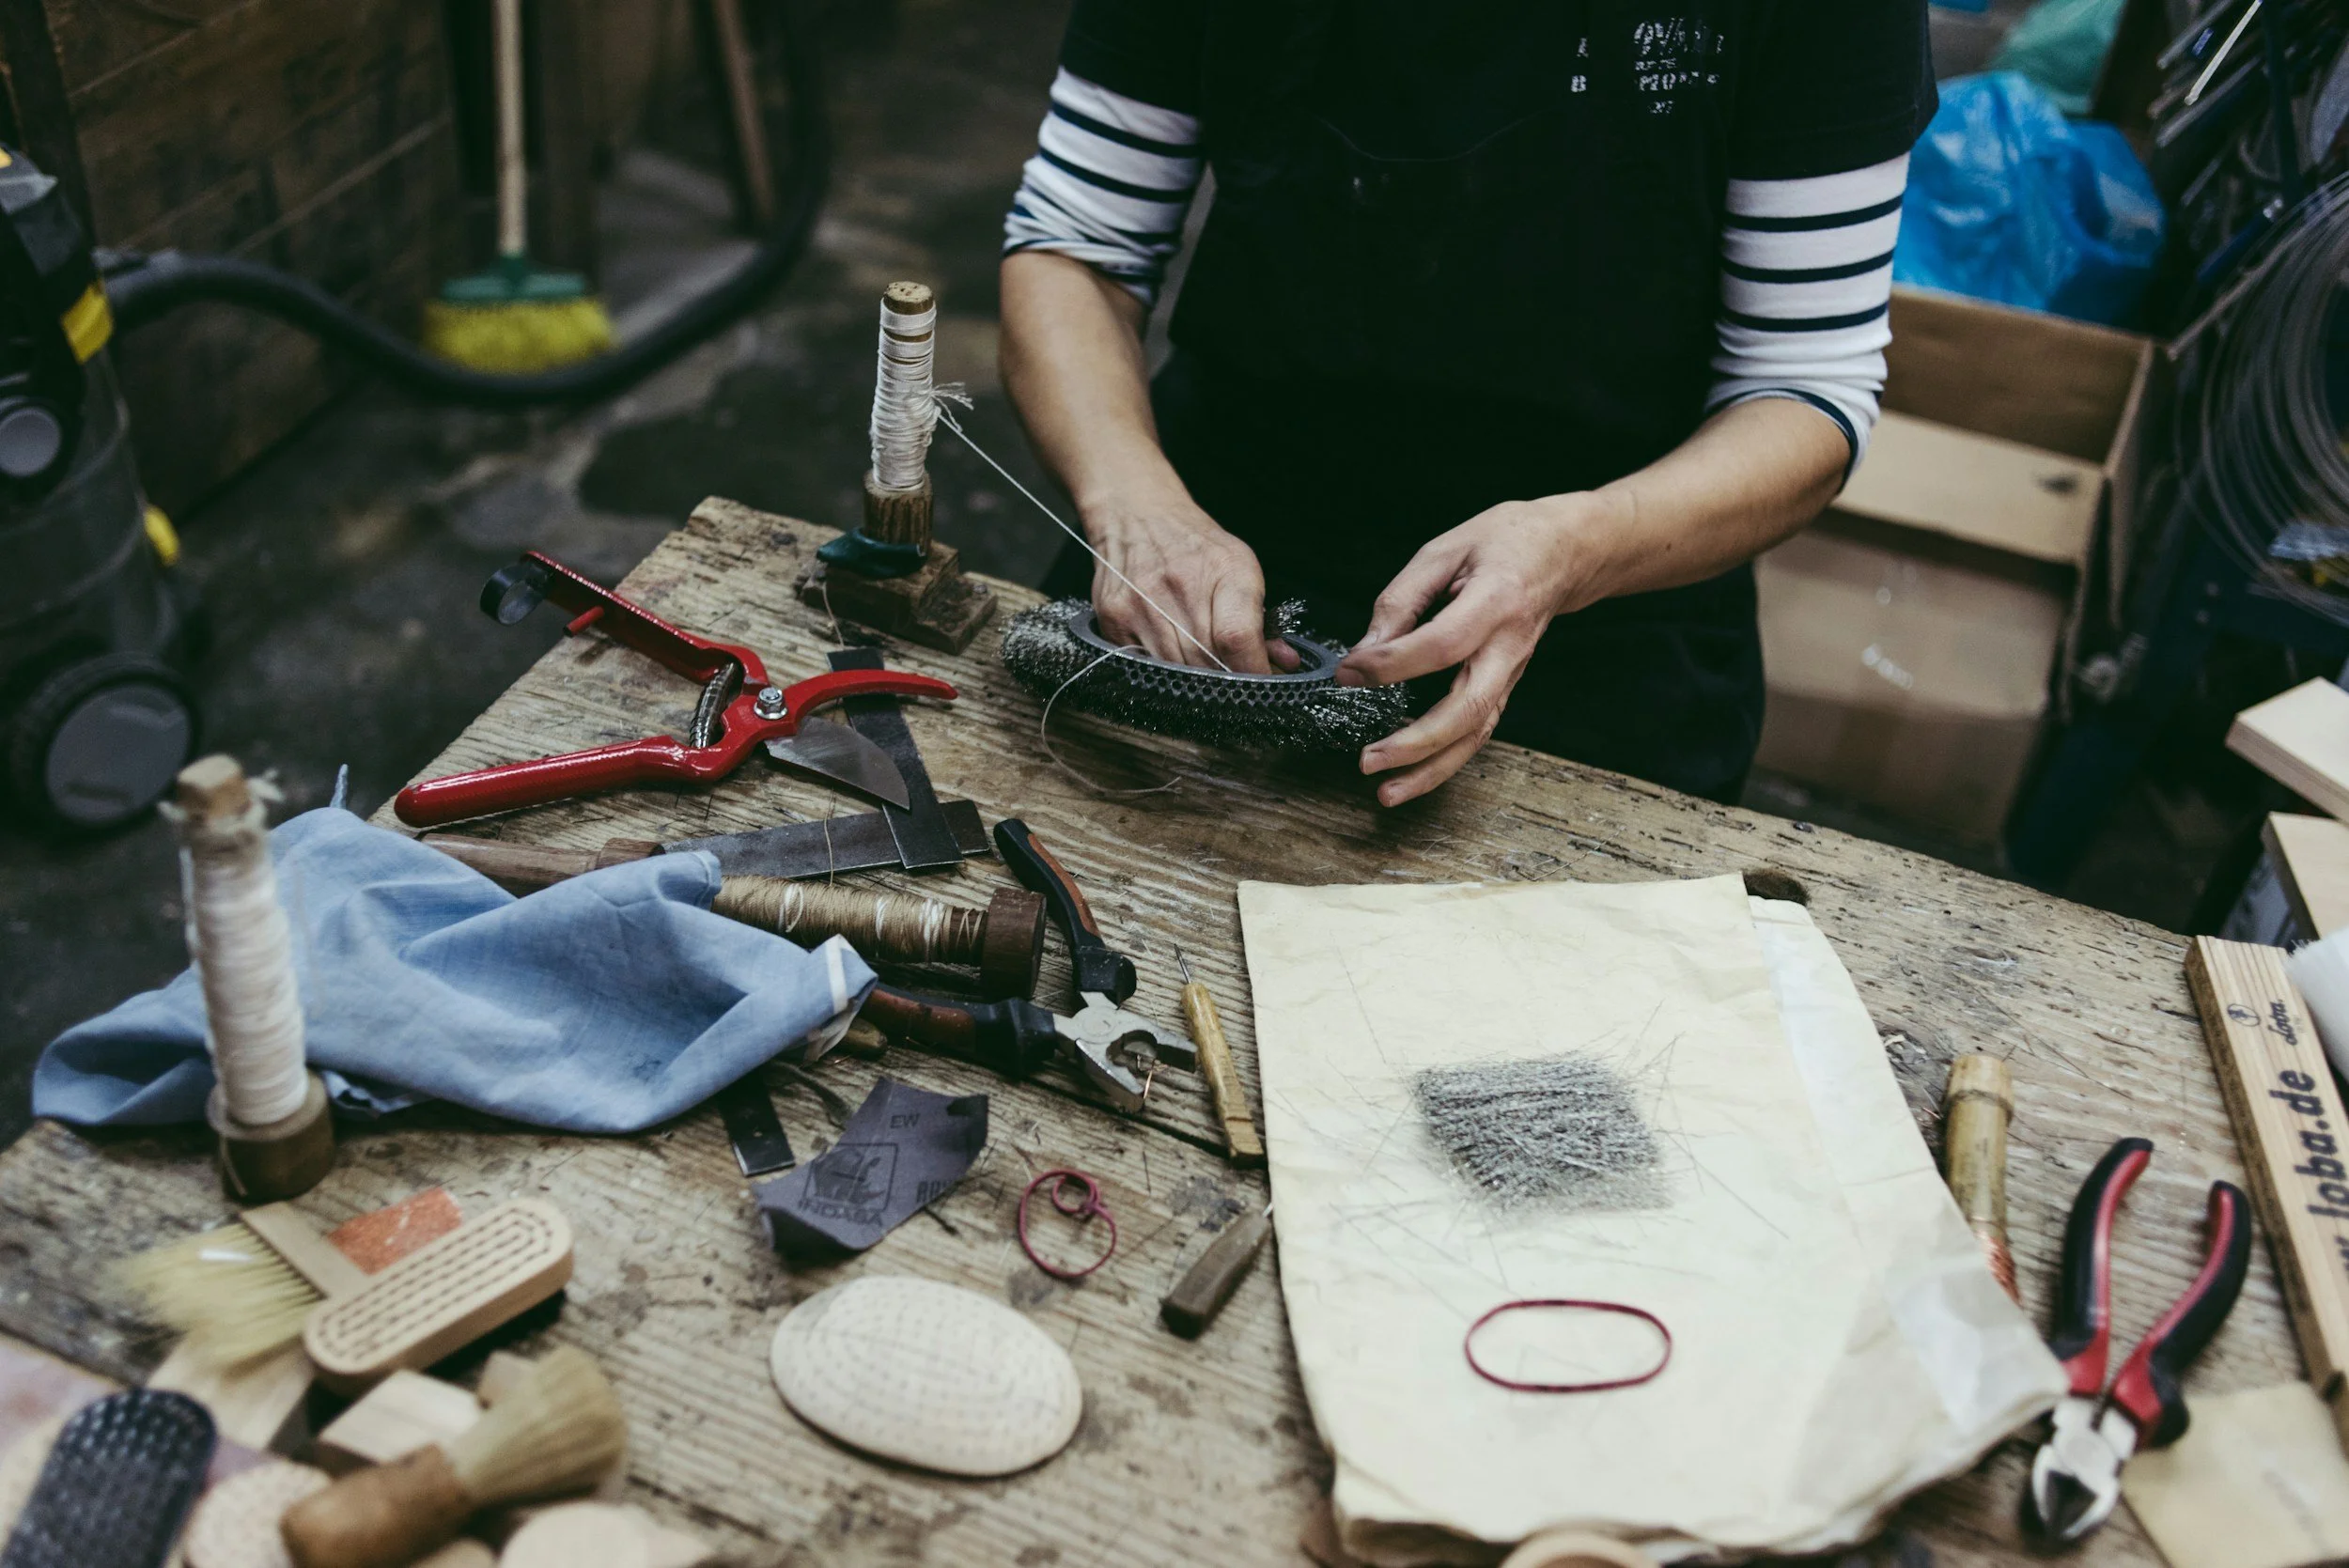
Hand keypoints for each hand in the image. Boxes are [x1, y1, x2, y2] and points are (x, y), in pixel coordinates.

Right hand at [1085, 497, 1298, 672]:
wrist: (1137, 516)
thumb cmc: (1194, 545)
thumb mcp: (1240, 567)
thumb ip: (1263, 619)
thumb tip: (1284, 663)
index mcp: (1223, 570)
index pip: (1238, 638)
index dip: (1253, 671)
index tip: (1261, 683)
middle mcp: (1179, 585)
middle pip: (1206, 663)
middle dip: (1225, 679)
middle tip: (1232, 673)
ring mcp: (1141, 605)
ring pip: (1175, 671)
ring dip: (1193, 678)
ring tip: (1202, 663)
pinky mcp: (1113, 620)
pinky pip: (1144, 666)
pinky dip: (1162, 670)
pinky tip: (1170, 653)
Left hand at [1335, 494, 1615, 805]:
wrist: (1566, 553)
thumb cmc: (1507, 542)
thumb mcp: (1447, 548)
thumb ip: (1403, 597)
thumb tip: (1366, 647)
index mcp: (1496, 601)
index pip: (1441, 644)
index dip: (1392, 663)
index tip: (1349, 671)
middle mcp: (1508, 648)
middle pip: (1467, 708)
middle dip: (1415, 743)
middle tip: (1367, 759)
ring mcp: (1510, 674)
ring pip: (1475, 734)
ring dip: (1430, 769)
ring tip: (1385, 790)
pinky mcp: (1504, 688)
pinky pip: (1477, 733)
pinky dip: (1444, 762)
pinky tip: (1410, 776)